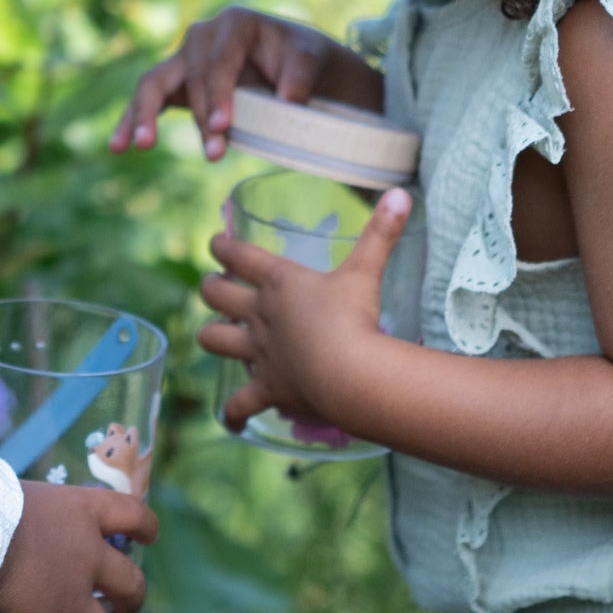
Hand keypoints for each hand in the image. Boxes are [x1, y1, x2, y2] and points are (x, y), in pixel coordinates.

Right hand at [0, 481, 155, 612]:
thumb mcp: (6, 498)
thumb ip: (10, 529)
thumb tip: (7, 548)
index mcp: (81, 513)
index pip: (130, 514)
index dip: (143, 526)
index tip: (148, 536)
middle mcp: (86, 557)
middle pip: (129, 584)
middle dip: (131, 602)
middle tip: (123, 612)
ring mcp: (70, 600)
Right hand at [111, 6, 332, 161]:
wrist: (293, 62)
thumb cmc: (301, 57)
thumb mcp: (310, 59)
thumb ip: (300, 76)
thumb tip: (289, 101)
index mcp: (234, 23)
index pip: (219, 61)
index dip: (218, 93)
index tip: (223, 125)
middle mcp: (202, 35)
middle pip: (190, 76)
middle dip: (200, 116)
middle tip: (215, 153)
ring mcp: (184, 58)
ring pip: (153, 83)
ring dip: (144, 114)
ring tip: (141, 144)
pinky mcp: (176, 81)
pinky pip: (147, 98)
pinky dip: (131, 120)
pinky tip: (118, 145)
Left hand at [199, 188, 411, 435]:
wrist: (350, 374)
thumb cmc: (356, 318)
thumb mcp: (366, 271)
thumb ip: (381, 233)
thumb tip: (401, 193)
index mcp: (278, 283)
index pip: (238, 255)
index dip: (222, 246)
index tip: (216, 243)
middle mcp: (260, 315)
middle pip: (215, 295)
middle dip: (211, 288)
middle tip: (215, 286)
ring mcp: (259, 354)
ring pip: (214, 340)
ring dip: (213, 336)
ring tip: (217, 334)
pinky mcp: (268, 389)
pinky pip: (239, 404)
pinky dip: (233, 412)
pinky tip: (231, 418)